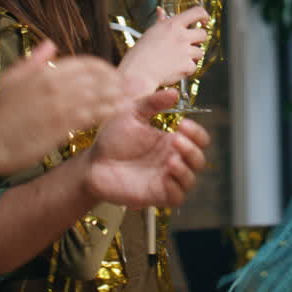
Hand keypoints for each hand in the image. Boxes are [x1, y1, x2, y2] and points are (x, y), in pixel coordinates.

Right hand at [0, 41, 123, 175]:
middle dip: (118, 81)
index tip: (114, 74)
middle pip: (98, 79)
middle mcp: (55, 86)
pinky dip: (108, 113)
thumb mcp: (11, 78)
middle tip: (133, 84)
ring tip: (133, 96)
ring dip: (118, 96)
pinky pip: (92, 117)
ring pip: (99, 97)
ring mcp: (60, 107)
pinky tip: (119, 113)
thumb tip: (51, 44)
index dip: (104, 68)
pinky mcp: (61, 128)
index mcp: (45, 72)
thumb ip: (34, 60)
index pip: (86, 64)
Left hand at [80, 90, 209, 208]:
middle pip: (198, 160)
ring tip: (170, 160)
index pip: (198, 139)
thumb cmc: (112, 139)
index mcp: (170, 142)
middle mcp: (172, 161)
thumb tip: (174, 93)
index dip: (197, 133)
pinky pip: (177, 197)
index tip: (183, 124)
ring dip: (185, 169)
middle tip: (176, 139)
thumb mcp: (131, 114)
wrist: (92, 163)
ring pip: (190, 180)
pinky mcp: (156, 195)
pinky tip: (166, 176)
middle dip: (192, 149)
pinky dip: (176, 188)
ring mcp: (165, 179)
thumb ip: (152, 103)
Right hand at [117, 6, 208, 96]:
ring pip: (200, 52)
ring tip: (177, 59)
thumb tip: (160, 11)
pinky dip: (186, 70)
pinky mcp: (187, 65)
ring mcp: (185, 51)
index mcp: (172, 25)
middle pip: (203, 34)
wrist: (138, 74)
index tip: (203, 19)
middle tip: (188, 45)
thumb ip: (160, 21)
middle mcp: (181, 36)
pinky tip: (174, 69)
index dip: (203, 15)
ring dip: (192, 56)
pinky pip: (193, 67)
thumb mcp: (150, 32)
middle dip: (198, 40)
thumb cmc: (140, 54)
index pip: (197, 12)